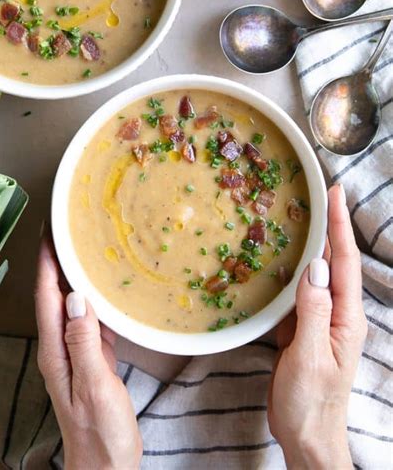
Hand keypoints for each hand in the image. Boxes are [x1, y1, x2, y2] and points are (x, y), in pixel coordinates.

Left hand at [35, 231, 142, 469]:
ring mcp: (76, 354)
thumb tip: (76, 297)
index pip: (46, 298)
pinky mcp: (93, 359)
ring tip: (86, 249)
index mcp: (55, 352)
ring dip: (77, 276)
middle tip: (69, 230)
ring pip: (74, 305)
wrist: (107, 465)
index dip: (45, 263)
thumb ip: (83, 342)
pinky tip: (107, 290)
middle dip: (58, 262)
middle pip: (56, 296)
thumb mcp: (94, 385)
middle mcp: (61, 348)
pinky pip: (91, 321)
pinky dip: (96, 299)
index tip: (49, 232)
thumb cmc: (100, 432)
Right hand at [268, 184, 366, 468]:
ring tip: (302, 215)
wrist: (306, 437)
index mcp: (346, 318)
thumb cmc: (310, 403)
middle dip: (331, 226)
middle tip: (320, 192)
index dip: (339, 226)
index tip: (334, 193)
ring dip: (313, 244)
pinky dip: (294, 270)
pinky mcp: (305, 330)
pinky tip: (283, 259)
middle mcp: (338, 314)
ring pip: (318, 274)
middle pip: (336, 262)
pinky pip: (301, 292)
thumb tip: (316, 266)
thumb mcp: (309, 357)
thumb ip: (312, 311)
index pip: (345, 263)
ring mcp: (322, 321)